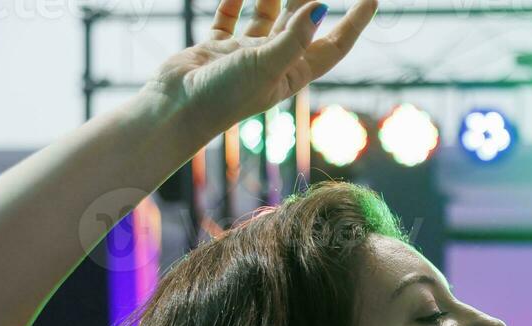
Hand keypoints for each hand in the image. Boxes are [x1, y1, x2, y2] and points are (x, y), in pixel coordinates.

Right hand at [141, 0, 377, 141]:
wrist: (176, 109)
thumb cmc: (224, 96)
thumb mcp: (265, 65)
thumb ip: (294, 37)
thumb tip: (323, 7)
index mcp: (294, 73)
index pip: (334, 44)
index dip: (355, 23)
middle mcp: (273, 63)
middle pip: (300, 23)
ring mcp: (244, 55)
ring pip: (265, 16)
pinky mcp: (216, 48)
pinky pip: (228, 19)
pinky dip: (233, 1)